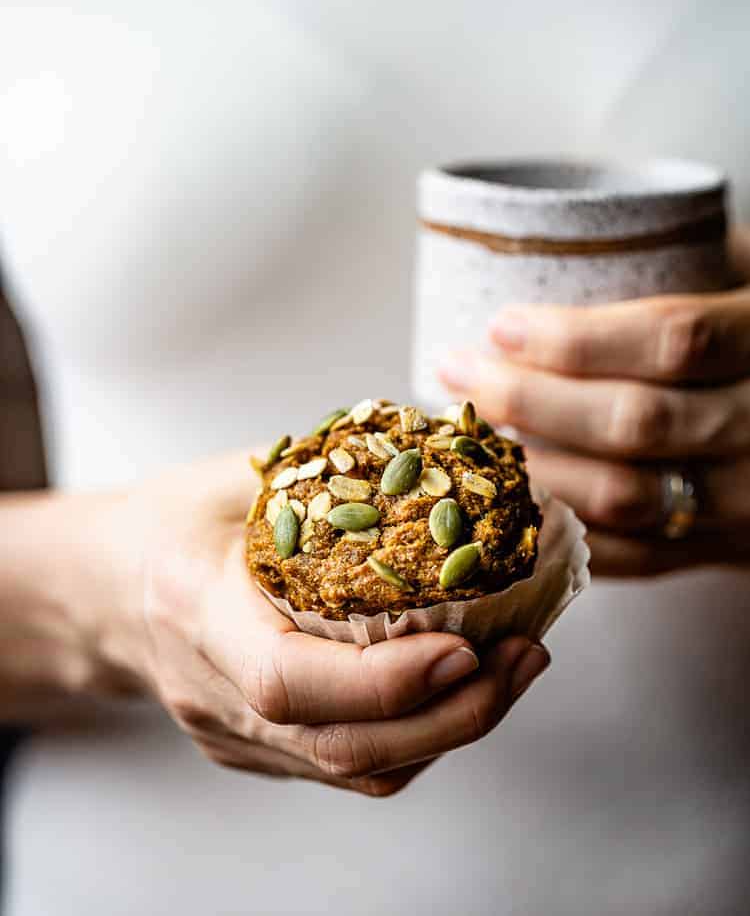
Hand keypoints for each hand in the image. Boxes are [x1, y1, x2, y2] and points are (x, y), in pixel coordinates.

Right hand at [96, 454, 547, 796]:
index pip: (287, 678)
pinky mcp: (255, 750)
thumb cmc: (177, 519)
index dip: (386, 678)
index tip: (468, 649)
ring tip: (514, 671)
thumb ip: (328, 470)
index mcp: (197, 608)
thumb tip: (441, 449)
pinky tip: (460, 692)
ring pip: (352, 768)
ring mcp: (232, 734)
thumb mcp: (240, 474)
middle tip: (524, 658)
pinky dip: (416, 737)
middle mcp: (212, 691)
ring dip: (449, 730)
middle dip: (452, 716)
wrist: (105, 587)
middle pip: (338, 746)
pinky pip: (344, 764)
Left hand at [439, 286, 749, 576]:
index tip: (499, 325)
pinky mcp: (729, 549)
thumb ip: (683, 262)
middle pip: (635, 422)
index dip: (579, 338)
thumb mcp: (747, 268)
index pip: (673, 340)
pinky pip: (639, 558)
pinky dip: (566, 532)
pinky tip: (511, 499)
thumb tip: (550, 247)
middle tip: (456, 369)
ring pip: (627, 498)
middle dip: (528, 399)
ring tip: (469, 429)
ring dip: (530, 467)